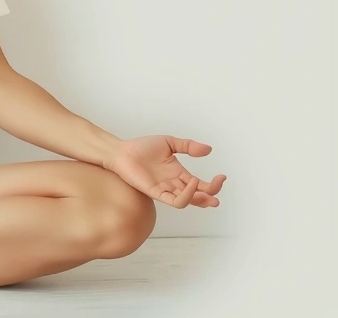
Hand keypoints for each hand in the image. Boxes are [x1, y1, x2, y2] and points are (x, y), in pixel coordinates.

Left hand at [105, 135, 225, 208]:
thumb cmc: (142, 147)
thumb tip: (209, 150)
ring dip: (200, 197)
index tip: (222, 176)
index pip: (201, 185)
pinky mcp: (157, 193)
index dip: (213, 184)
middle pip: (198, 196)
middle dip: (211, 194)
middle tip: (218, 183)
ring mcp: (166, 190)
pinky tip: (191, 183)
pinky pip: (175, 201)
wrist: (122, 151)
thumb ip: (188, 146)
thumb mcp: (169, 143)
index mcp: (179, 174)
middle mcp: (175, 184)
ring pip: (189, 201)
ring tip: (204, 186)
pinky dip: (187, 196)